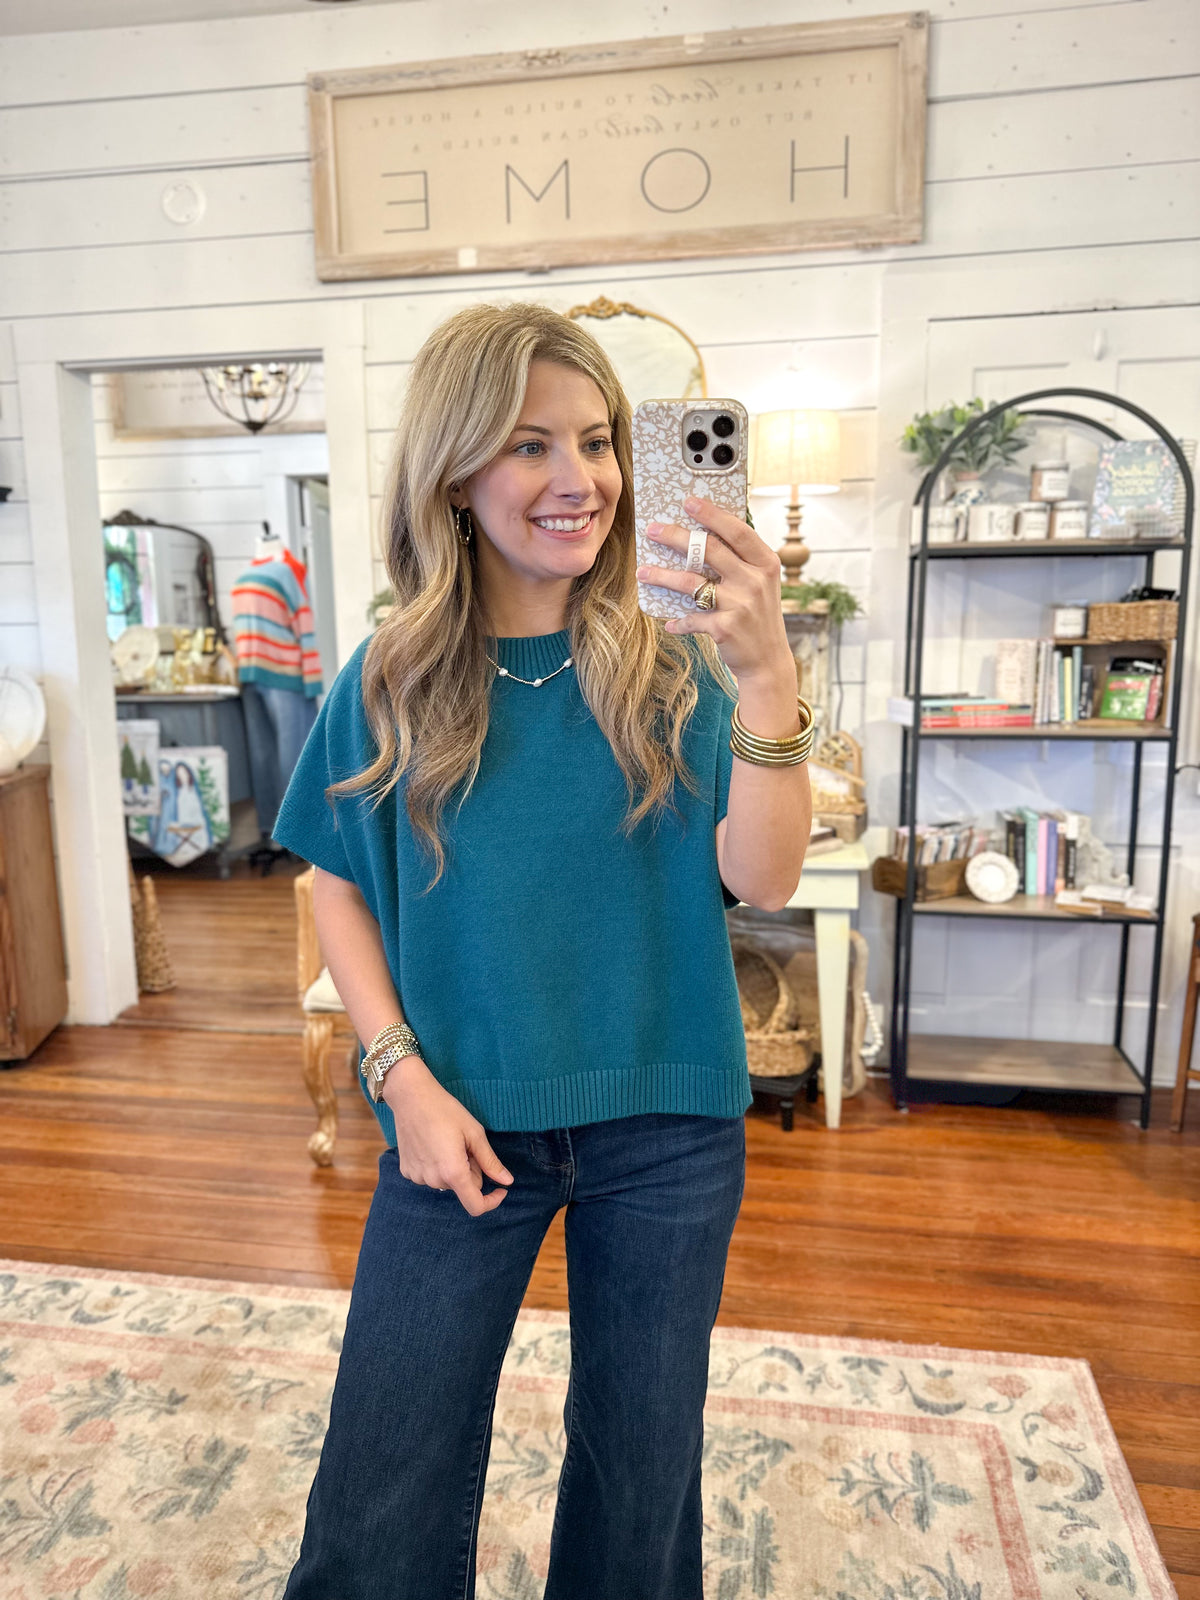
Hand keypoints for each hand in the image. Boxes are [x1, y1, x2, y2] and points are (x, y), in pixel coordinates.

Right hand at [381, 1057, 512, 1216]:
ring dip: (453, 1168)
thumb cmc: (445, 1110)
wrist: (411, 1097)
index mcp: (453, 1172)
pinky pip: (430, 1176)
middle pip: (463, 1187)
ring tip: (447, 1142)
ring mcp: (417, 1177)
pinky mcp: (406, 1171)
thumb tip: (507, 1182)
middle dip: (471, 1171)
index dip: (491, 1201)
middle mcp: (433, 1180)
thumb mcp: (474, 1133)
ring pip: (447, 1182)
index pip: (475, 1206)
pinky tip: (431, 1144)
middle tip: (466, 1145)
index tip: (500, 1189)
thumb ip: (490, 1161)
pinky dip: (436, 1166)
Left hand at [636, 495, 793, 683]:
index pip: (737, 531)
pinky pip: (691, 618)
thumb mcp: (761, 584)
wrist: (768, 661)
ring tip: (642, 571)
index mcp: (765, 563)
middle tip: (652, 529)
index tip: (689, 502)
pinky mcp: (725, 627)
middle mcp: (754, 581)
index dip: (712, 514)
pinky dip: (678, 622)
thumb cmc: (758, 617)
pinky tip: (669, 623)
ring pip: (691, 583)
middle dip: (676, 536)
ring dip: (662, 576)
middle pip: (709, 550)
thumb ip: (741, 561)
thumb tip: (703, 537)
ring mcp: (740, 604)